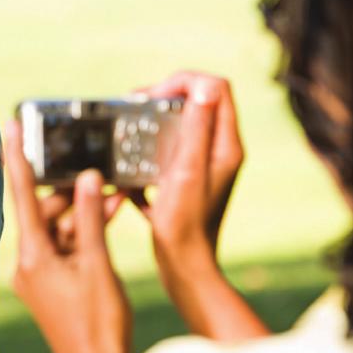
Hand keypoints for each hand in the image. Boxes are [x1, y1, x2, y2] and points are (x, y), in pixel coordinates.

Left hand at [5, 121, 129, 352]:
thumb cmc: (98, 324)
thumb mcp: (97, 265)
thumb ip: (91, 219)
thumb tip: (87, 178)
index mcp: (33, 257)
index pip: (22, 196)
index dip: (17, 158)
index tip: (10, 127)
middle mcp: (28, 264)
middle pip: (44, 211)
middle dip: (71, 192)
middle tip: (96, 172)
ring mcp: (39, 276)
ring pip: (58, 229)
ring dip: (83, 212)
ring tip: (113, 194)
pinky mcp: (52, 285)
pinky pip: (65, 247)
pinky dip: (84, 233)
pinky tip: (109, 215)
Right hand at [129, 73, 267, 340]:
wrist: (184, 270)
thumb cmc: (184, 226)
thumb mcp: (186, 172)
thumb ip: (196, 128)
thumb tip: (204, 86)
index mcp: (225, 145)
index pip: (216, 87)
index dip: (183, 82)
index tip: (152, 97)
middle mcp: (219, 152)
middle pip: (197, 103)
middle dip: (163, 98)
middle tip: (133, 107)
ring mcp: (203, 168)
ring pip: (179, 127)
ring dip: (152, 124)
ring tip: (127, 131)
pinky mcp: (186, 183)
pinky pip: (166, 154)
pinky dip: (147, 154)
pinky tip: (130, 171)